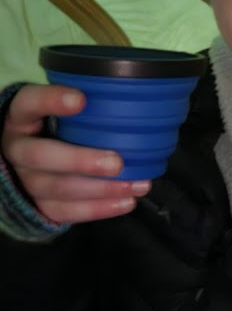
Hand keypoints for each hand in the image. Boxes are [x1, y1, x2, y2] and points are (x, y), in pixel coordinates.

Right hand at [1, 84, 150, 222]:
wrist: (31, 162)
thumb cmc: (57, 125)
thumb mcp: (61, 108)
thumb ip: (84, 104)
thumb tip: (132, 99)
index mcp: (21, 116)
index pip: (30, 103)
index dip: (51, 101)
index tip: (81, 100)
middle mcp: (17, 149)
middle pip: (40, 156)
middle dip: (81, 161)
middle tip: (117, 163)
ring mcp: (26, 180)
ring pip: (57, 189)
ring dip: (100, 189)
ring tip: (135, 185)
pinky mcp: (39, 204)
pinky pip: (65, 212)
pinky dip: (98, 209)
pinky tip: (126, 202)